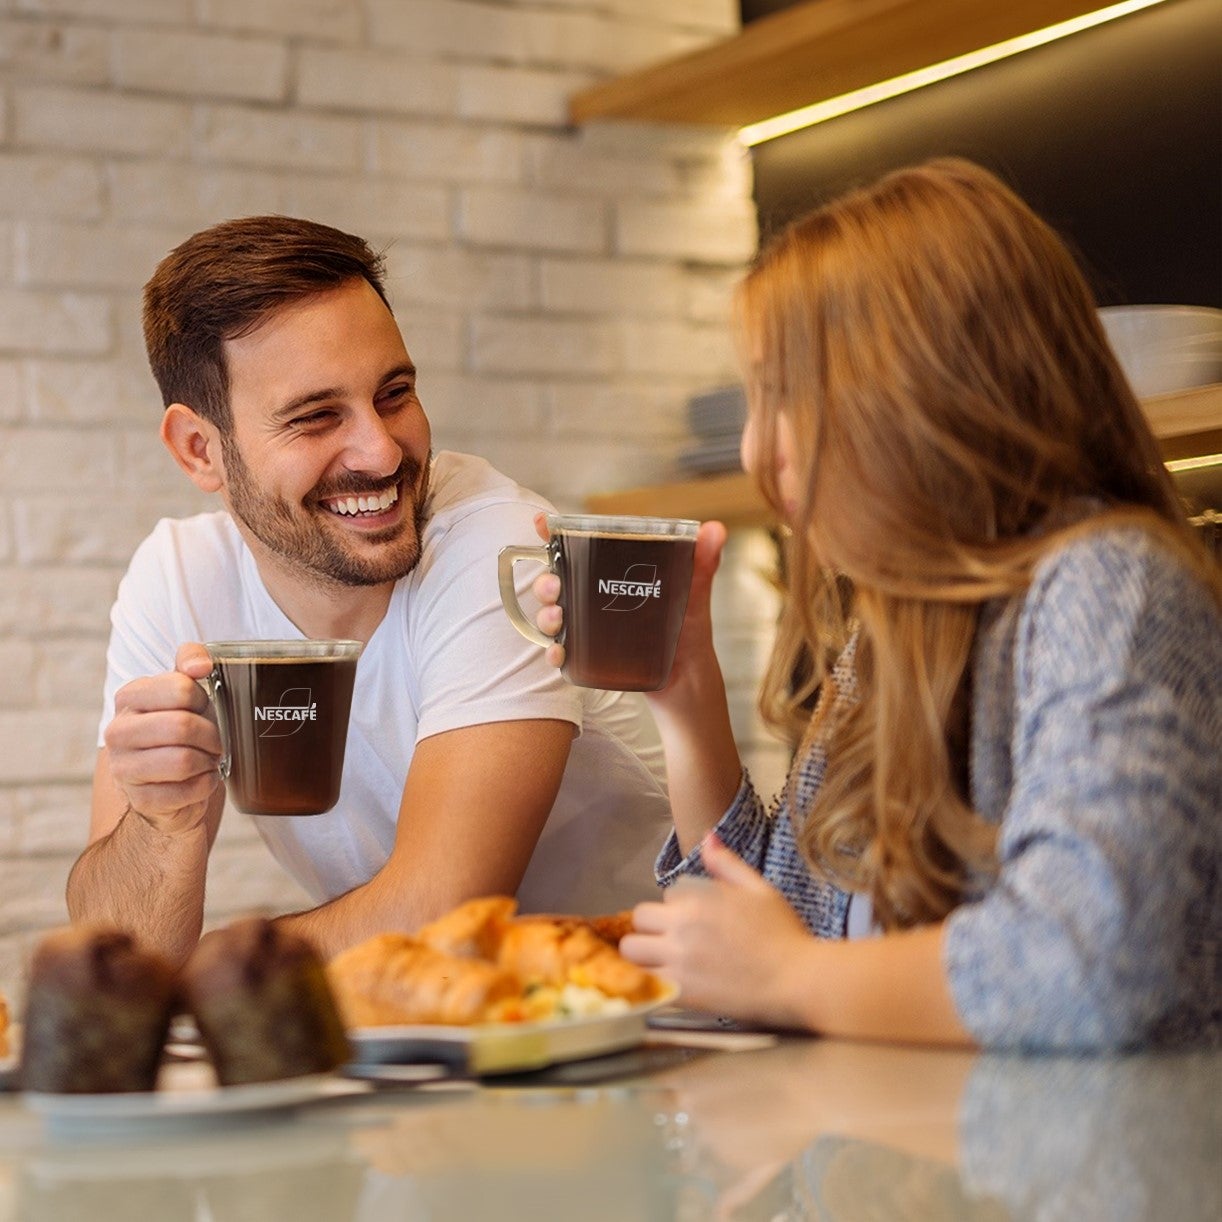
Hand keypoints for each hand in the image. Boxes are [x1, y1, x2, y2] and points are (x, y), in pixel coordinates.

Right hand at [103, 642, 222, 833]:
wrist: (171, 779)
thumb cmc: (182, 728)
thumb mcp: (187, 688)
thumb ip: (191, 660)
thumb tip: (200, 665)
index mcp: (130, 696)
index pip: (180, 689)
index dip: (204, 701)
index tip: (205, 709)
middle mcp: (118, 731)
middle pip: (182, 726)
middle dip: (212, 735)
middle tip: (216, 741)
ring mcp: (123, 767)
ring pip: (183, 760)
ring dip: (209, 761)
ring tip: (208, 759)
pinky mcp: (139, 799)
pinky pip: (186, 791)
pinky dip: (205, 785)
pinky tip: (202, 779)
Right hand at [528, 513, 728, 686]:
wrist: (689, 676)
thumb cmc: (689, 628)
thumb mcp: (694, 593)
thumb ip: (702, 563)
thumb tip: (716, 530)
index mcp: (612, 576)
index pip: (577, 550)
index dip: (552, 536)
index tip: (540, 525)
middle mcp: (594, 599)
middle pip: (556, 583)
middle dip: (545, 582)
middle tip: (554, 586)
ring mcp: (589, 629)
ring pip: (553, 616)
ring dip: (546, 615)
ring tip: (558, 620)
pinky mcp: (590, 657)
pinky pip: (563, 653)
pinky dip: (555, 653)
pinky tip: (559, 654)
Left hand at [620, 833, 812, 1029]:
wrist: (798, 980)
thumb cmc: (784, 934)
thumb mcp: (759, 889)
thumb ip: (727, 865)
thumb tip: (707, 838)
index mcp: (699, 899)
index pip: (666, 895)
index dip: (679, 908)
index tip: (696, 923)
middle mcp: (682, 926)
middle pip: (639, 920)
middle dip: (652, 928)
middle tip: (672, 942)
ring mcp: (679, 960)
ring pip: (631, 951)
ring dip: (643, 954)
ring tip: (664, 963)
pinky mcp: (681, 992)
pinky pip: (643, 981)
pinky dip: (648, 980)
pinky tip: (666, 983)